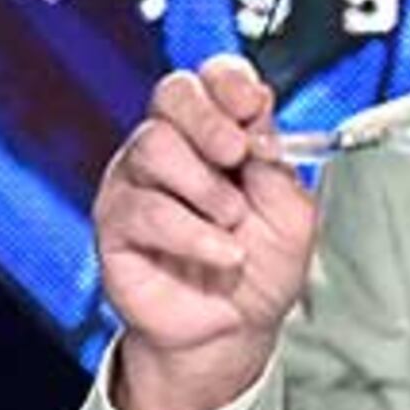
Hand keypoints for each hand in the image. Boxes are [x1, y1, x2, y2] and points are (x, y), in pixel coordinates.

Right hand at [94, 55, 319, 409]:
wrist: (237, 330)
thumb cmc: (261, 269)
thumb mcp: (292, 213)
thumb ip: (277, 163)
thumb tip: (258, 122)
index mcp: (219, 135)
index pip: (211, 80)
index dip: (229, 82)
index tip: (254, 105)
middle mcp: (174, 149)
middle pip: (172, 94)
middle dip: (210, 120)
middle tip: (236, 155)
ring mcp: (139, 182)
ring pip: (155, 146)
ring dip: (206, 188)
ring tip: (231, 222)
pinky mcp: (116, 224)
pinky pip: (145, 208)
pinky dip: (193, 234)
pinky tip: (221, 254)